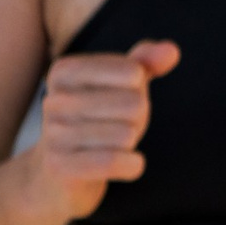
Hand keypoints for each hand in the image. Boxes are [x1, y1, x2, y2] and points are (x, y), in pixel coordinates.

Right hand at [34, 40, 178, 218]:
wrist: (58, 174)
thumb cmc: (96, 120)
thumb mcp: (120, 85)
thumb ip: (146, 62)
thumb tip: (172, 51)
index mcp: (65, 71)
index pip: (133, 72)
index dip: (138, 90)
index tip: (119, 99)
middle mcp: (53, 99)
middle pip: (133, 104)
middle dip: (137, 119)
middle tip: (118, 127)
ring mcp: (53, 134)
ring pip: (126, 134)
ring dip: (131, 143)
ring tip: (112, 145)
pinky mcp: (59, 167)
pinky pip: (115, 162)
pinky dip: (133, 165)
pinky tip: (127, 164)